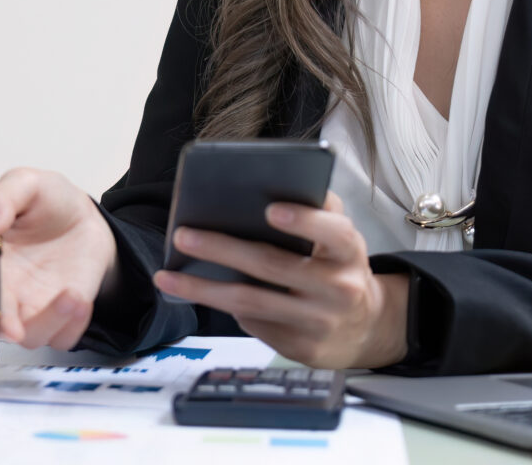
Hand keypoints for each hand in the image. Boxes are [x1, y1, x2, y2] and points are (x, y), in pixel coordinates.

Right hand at [0, 168, 119, 350]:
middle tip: (15, 328)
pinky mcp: (58, 317)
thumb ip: (2, 198)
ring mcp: (30, 306)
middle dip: (2, 325)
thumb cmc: (49, 201)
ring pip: (30, 334)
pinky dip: (72, 324)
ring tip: (72, 296)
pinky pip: (62, 336)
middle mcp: (4, 285)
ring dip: (49, 321)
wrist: (86, 218)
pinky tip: (81, 299)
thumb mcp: (28, 183)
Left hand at [152, 192, 409, 369]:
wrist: (366, 328)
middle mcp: (338, 289)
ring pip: (251, 303)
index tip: (270, 210)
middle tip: (182, 234)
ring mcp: (318, 323)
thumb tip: (266, 183)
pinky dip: (222, 306)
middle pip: (273, 266)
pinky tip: (195, 292)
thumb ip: (317, 211)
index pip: (334, 233)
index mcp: (350, 252)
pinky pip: (254, 323)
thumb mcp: (340, 239)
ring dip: (203, 288)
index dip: (305, 222)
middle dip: (222, 249)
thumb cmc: (339, 266)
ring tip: (166, 276)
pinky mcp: (300, 348)